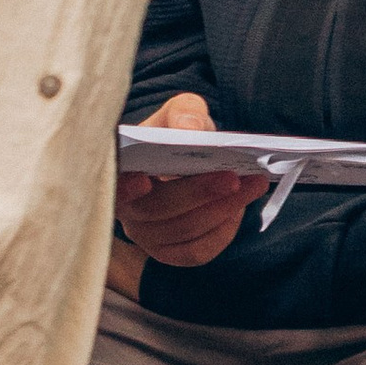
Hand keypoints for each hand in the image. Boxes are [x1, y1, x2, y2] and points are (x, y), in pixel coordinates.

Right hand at [113, 88, 266, 272]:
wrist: (186, 158)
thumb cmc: (176, 133)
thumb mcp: (179, 111)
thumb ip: (184, 112)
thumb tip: (190, 129)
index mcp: (117, 172)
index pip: (112, 185)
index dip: (124, 188)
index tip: (144, 180)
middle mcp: (125, 209)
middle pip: (156, 210)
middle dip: (198, 193)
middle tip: (233, 177)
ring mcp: (145, 235)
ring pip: (182, 231)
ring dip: (222, 209)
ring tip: (253, 185)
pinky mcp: (169, 252)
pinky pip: (196, 251)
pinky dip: (222, 232)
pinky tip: (238, 209)